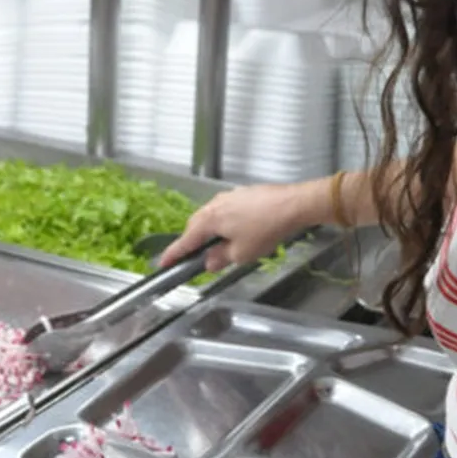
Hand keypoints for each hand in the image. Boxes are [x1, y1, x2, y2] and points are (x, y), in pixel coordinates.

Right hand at [159, 182, 324, 271]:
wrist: (293, 204)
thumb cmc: (265, 230)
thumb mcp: (241, 254)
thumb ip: (220, 258)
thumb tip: (209, 261)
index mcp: (209, 220)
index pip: (185, 240)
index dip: (174, 254)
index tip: (163, 263)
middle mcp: (214, 204)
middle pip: (196, 226)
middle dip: (193, 242)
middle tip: (192, 258)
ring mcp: (229, 196)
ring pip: (212, 217)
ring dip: (210, 232)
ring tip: (217, 246)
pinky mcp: (243, 194)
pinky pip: (226, 211)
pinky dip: (224, 223)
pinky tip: (236, 231)